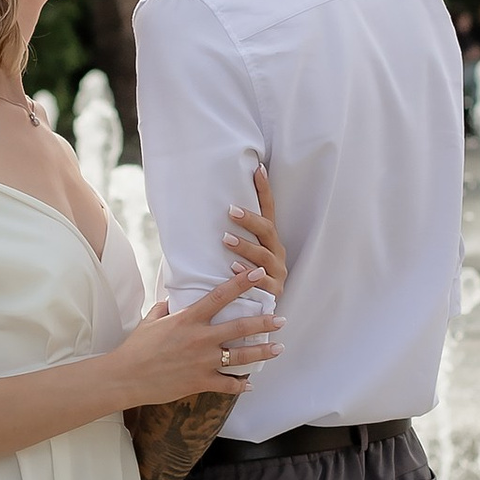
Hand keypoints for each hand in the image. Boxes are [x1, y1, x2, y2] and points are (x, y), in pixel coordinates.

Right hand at [104, 269, 279, 410]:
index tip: (258, 274)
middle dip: (264, 323)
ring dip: (262, 351)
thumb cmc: (136, 347)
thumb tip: (171, 299)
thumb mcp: (150, 320)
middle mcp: (200, 338)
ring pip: (241, 356)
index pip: (220, 296)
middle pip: (240, 327)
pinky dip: (240, 385)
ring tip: (278, 348)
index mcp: (188, 319)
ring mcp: (202, 361)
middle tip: (281, 319)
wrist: (125, 376)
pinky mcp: (200, 381)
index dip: (241, 284)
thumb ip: (165, 308)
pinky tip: (249, 385)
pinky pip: (227, 384)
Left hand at [224, 165, 284, 303]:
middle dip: (250, 220)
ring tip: (226, 239)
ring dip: (245, 246)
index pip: (269, 210)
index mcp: (269, 240)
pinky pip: (263, 282)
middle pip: (268, 231)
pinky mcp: (275, 292)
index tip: (257, 169)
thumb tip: (202, 209)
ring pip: (264, 256)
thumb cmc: (240, 276)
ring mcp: (278, 272)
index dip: (264, 190)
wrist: (255, 310)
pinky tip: (234, 268)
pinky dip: (249, 275)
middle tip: (230, 210)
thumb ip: (229, 234)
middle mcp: (277, 253)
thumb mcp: (239, 253)